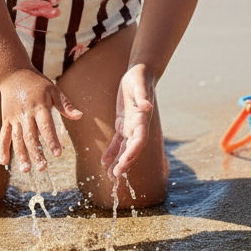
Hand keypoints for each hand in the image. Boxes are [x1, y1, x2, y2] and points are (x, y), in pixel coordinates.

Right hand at [0, 68, 81, 172]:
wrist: (13, 72)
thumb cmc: (37, 82)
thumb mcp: (53, 89)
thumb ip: (65, 105)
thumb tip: (80, 116)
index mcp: (39, 106)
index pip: (46, 125)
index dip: (51, 139)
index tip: (57, 154)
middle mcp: (26, 113)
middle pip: (31, 136)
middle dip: (36, 152)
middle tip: (42, 168)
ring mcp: (14, 117)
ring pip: (17, 138)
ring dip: (20, 154)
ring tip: (26, 170)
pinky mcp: (6, 119)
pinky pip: (3, 135)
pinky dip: (2, 148)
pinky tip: (4, 162)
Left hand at [100, 64, 154, 179]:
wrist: (139, 73)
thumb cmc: (140, 78)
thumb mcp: (140, 85)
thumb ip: (143, 96)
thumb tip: (147, 106)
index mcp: (143, 120)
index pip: (139, 141)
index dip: (132, 154)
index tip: (123, 164)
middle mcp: (138, 126)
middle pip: (132, 150)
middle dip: (125, 164)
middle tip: (115, 177)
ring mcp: (130, 126)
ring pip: (124, 149)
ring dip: (118, 162)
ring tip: (110, 176)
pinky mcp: (123, 123)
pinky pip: (117, 141)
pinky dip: (111, 152)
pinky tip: (104, 162)